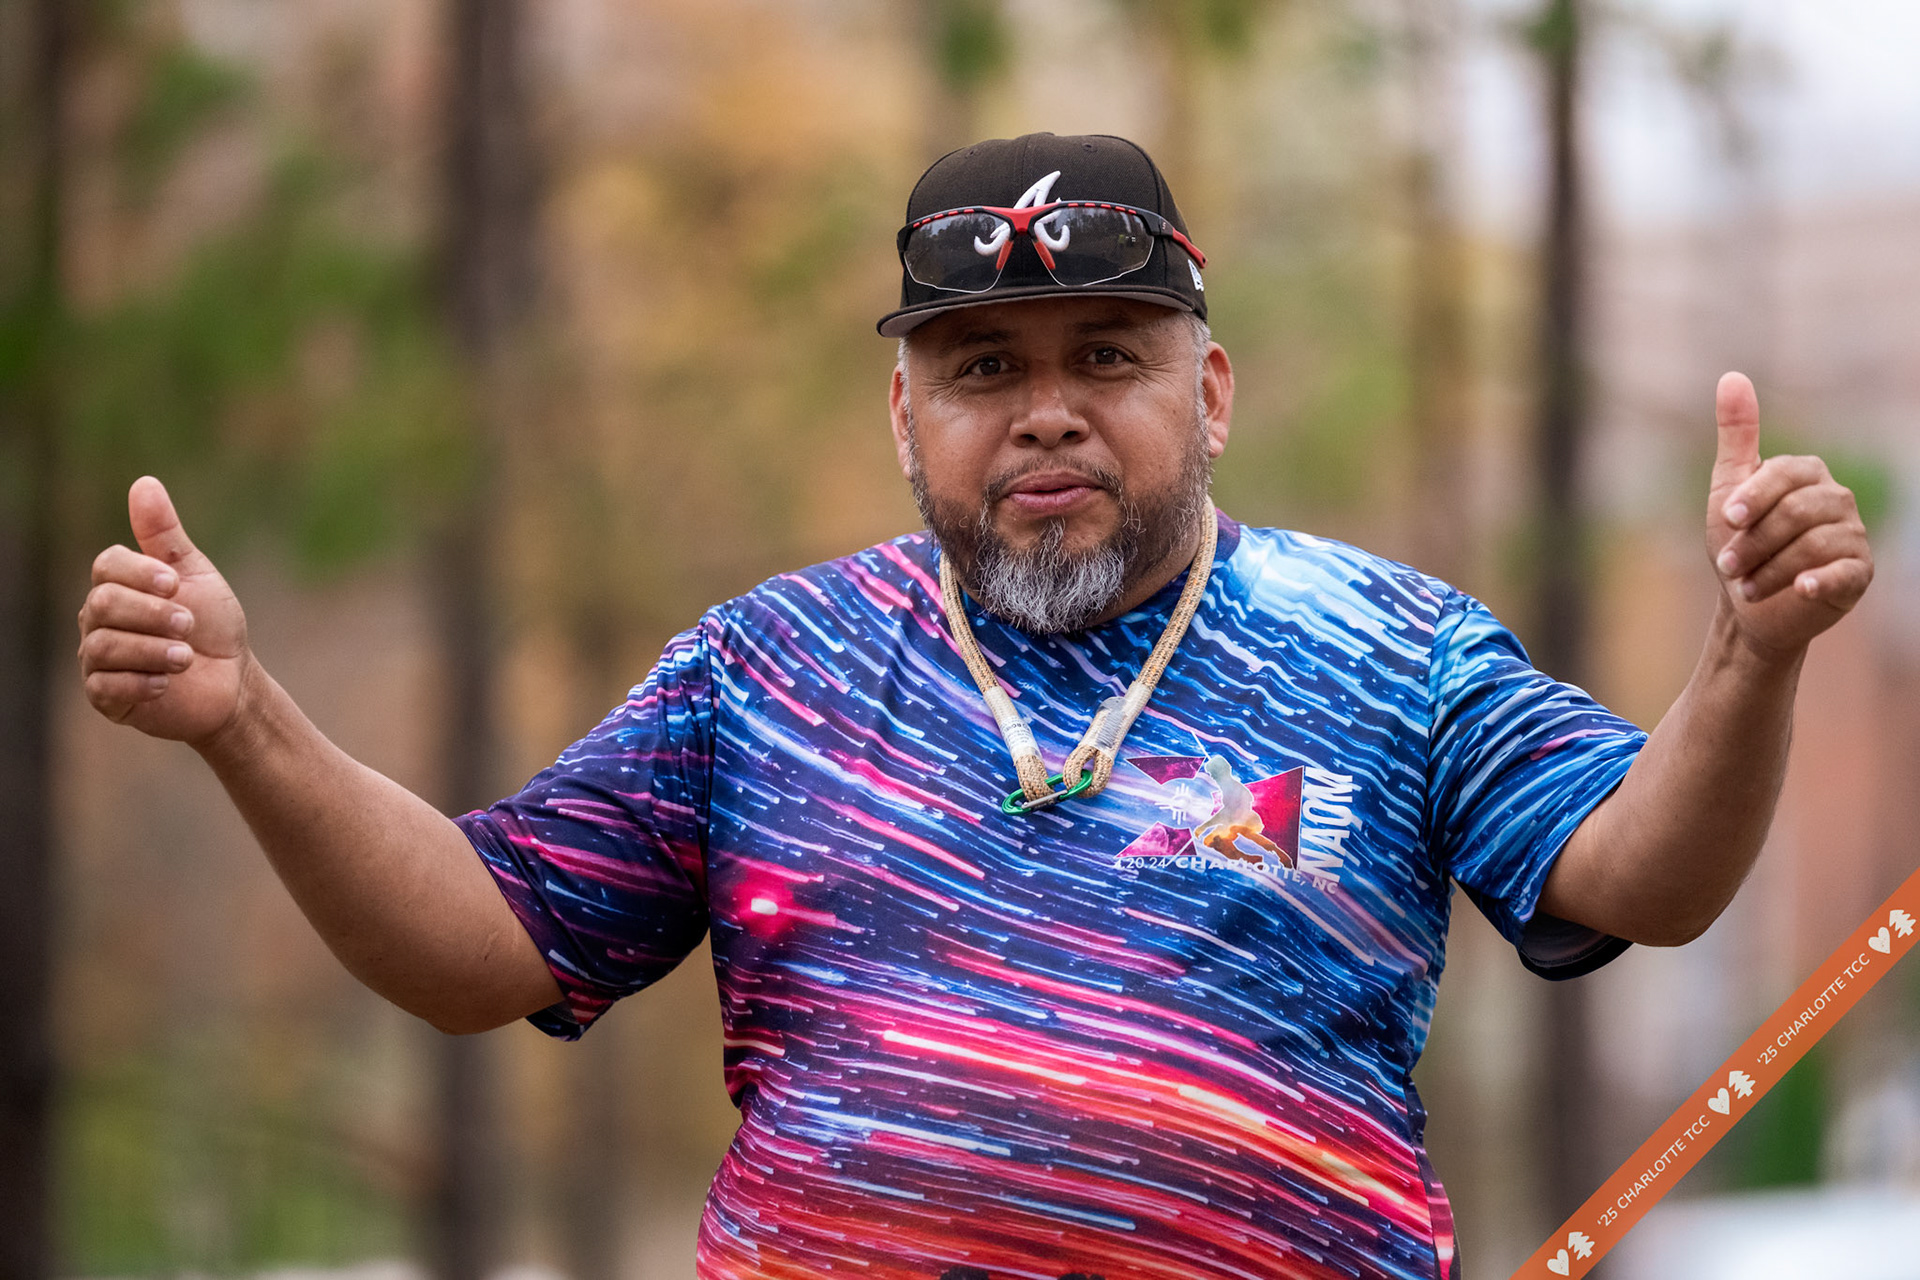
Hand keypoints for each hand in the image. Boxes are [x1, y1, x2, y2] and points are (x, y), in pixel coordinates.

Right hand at [78, 476, 253, 744]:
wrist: (232, 682)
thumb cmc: (214, 625)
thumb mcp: (195, 575)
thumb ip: (165, 535)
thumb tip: (144, 483)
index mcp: (119, 585)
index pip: (108, 566)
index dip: (141, 574)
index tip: (176, 585)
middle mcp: (99, 619)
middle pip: (103, 604)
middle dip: (153, 614)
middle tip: (189, 624)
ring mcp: (98, 658)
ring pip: (103, 645)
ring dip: (153, 650)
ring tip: (186, 656)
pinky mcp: (106, 695)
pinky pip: (105, 685)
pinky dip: (142, 682)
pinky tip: (168, 682)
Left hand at [1707, 372, 1872, 658]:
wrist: (1748, 606)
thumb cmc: (1739, 542)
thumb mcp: (1729, 487)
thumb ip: (1737, 435)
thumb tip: (1732, 377)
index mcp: (1806, 474)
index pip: (1786, 473)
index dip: (1754, 496)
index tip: (1728, 519)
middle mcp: (1836, 499)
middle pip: (1797, 512)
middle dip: (1754, 542)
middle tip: (1729, 564)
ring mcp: (1852, 535)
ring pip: (1812, 544)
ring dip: (1769, 568)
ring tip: (1746, 585)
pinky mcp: (1858, 572)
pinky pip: (1844, 571)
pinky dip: (1819, 581)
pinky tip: (1799, 589)